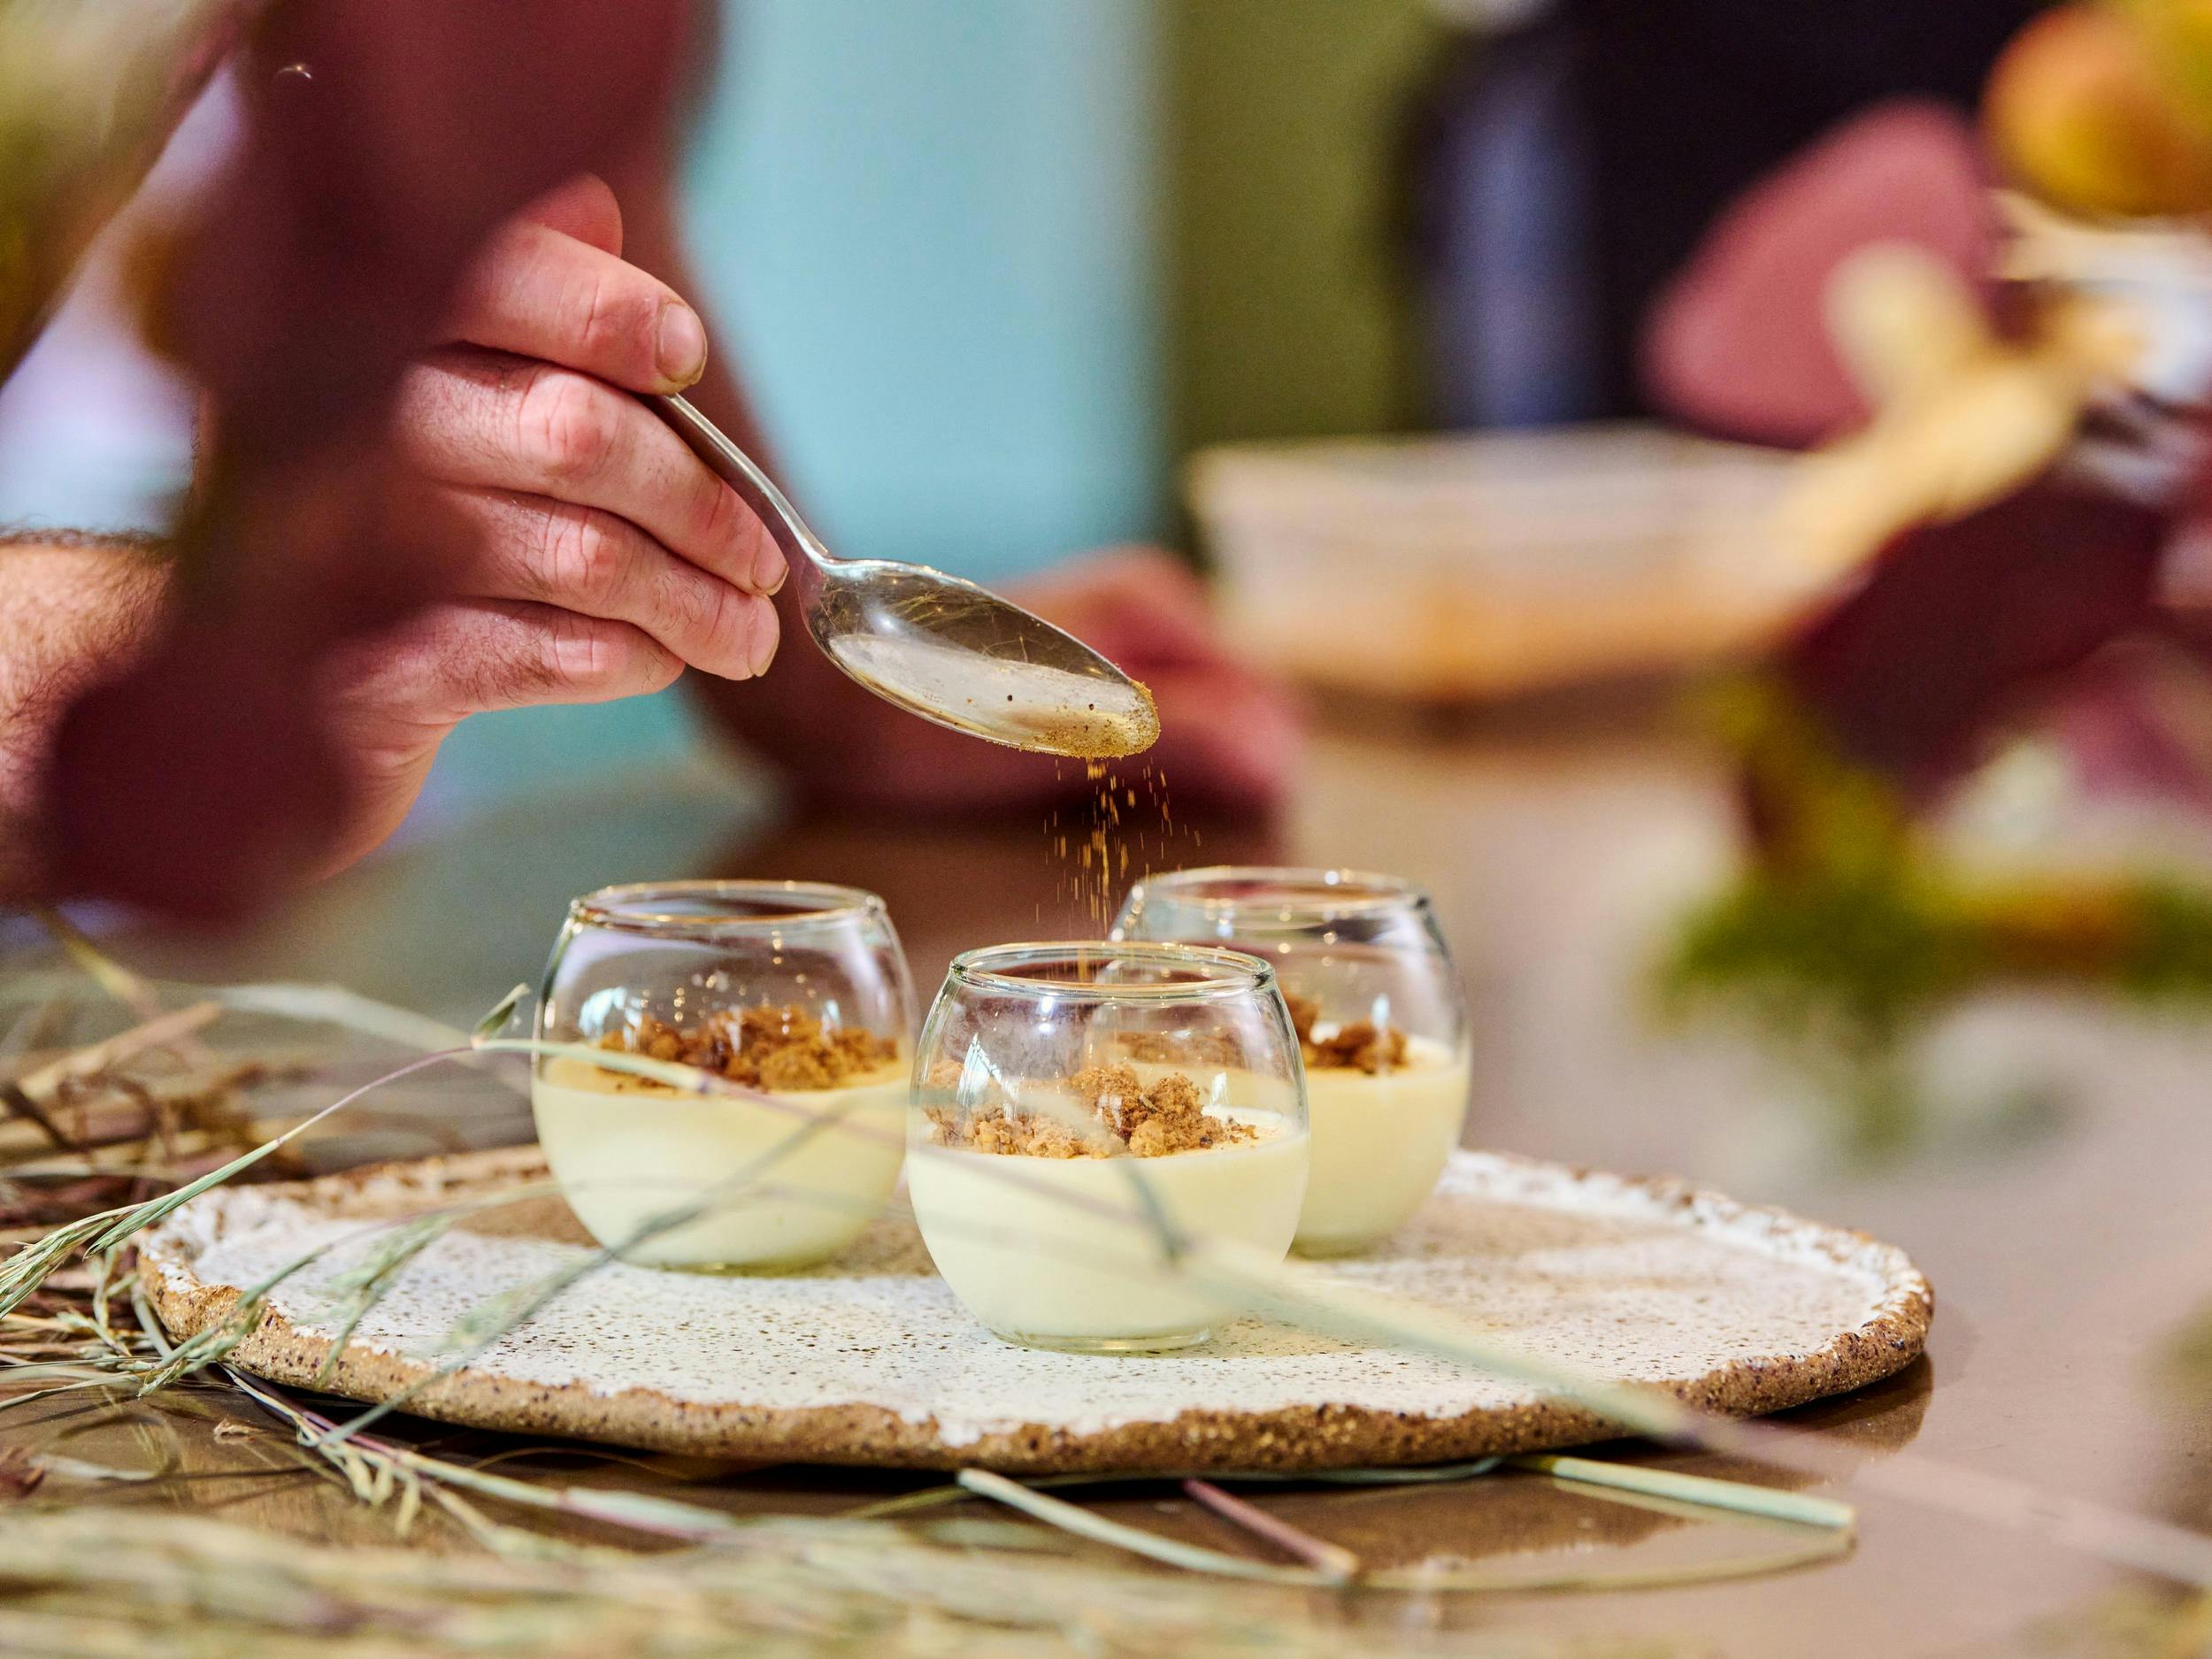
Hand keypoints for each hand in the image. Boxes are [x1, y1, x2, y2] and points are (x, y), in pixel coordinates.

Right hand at [316, 176, 782, 864]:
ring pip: (579, 556)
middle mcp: (350, 435)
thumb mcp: (452, 402)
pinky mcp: (373, 671)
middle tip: (763, 557)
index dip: (610, 312)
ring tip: (746, 632)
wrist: (274, 691)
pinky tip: (658, 661)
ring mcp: (353, 557)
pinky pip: (543, 653)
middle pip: (576, 432)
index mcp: (369, 340)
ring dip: (693, 601)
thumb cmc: (398, 526)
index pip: (499, 273)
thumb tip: (593, 203)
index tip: (685, 357)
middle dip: (700, 502)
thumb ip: (522, 302)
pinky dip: (628, 659)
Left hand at [708, 546, 1299, 812]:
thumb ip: (1183, 736)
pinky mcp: (1092, 665)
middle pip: (1246, 706)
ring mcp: (1125, 633)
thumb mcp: (1070, 734)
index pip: (1265, 701)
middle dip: (1231, 769)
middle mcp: (1153, 607)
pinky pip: (1161, 719)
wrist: (839, 687)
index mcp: (1158, 606)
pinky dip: (1153, 760)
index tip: (1231, 826)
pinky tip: (1108, 788)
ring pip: (1206, 717)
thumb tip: (1279, 758)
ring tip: (1132, 809)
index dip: (1261, 771)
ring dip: (1191, 770)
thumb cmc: (937, 710)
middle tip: (1171, 823)